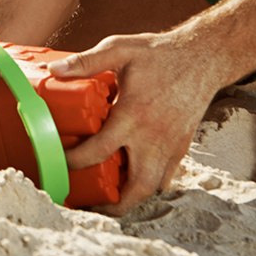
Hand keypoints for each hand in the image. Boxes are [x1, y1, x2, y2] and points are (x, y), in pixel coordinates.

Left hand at [47, 30, 230, 213]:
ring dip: (131, 200)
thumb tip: (54, 69)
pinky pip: (167, 178)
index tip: (61, 161)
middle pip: (135, 187)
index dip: (75, 161)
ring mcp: (170, 145)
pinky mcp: (182, 147)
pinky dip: (150, 187)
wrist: (202, 58)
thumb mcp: (118, 49)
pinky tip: (132, 182)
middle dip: (113, 205)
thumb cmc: (158, 54)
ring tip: (109, 201)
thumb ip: (86, 61)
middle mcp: (153, 137)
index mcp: (132, 115)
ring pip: (153, 188)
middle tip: (89, 205)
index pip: (99, 150)